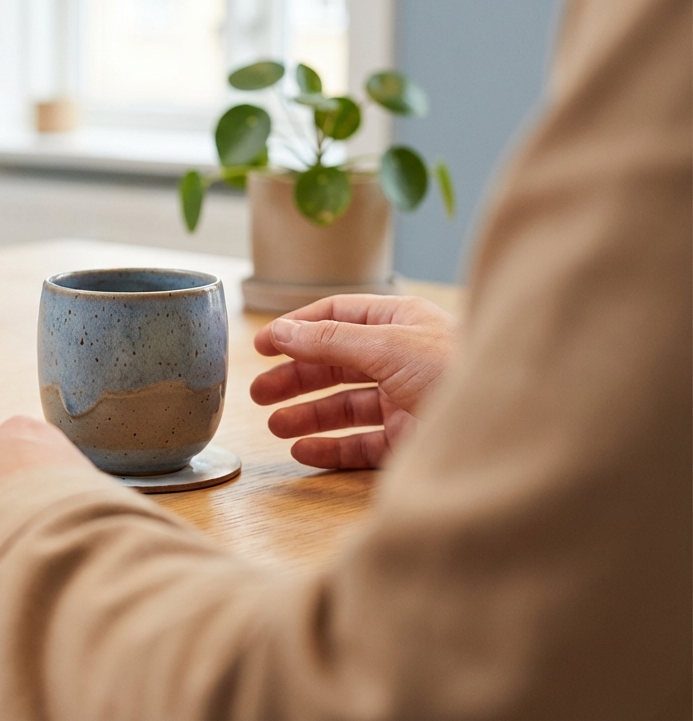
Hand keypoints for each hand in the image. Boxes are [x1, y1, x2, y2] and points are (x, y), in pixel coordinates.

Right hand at [249, 295, 456, 468]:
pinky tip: (304, 451)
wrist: (510, 425)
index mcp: (399, 322)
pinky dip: (330, 448)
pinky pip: (360, 443)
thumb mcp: (387, 346)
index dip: (296, 330)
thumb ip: (329, 341)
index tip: (261, 348)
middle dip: (295, 377)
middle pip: (335, 364)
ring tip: (275, 426)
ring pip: (344, 406)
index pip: (336, 318)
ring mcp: (406, 399)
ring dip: (307, 415)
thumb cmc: (458, 370)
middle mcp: (401, 358)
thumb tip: (280, 332)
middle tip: (258, 394)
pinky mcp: (411, 440)